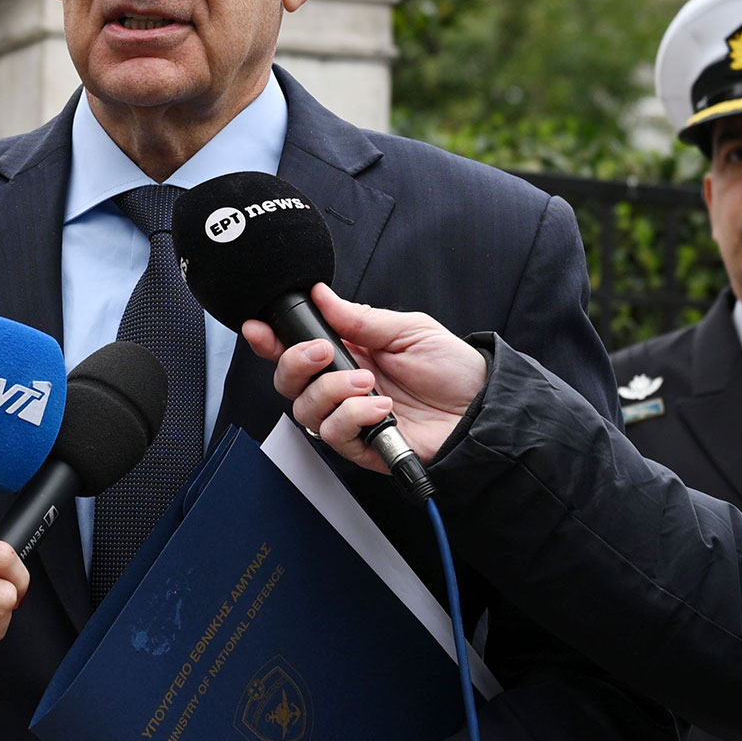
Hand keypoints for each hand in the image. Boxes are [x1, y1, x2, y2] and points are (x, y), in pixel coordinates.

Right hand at [240, 283, 486, 472]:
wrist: (482, 408)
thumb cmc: (451, 368)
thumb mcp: (407, 329)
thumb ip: (360, 318)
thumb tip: (321, 295)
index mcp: (348, 353)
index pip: (296, 348)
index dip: (270, 339)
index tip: (259, 328)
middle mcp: (341, 386)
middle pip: (287, 382)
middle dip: (295, 364)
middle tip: (324, 353)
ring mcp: (350, 417)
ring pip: (304, 410)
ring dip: (331, 391)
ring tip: (369, 383)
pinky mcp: (363, 446)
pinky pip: (333, 435)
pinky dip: (353, 417)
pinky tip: (381, 408)